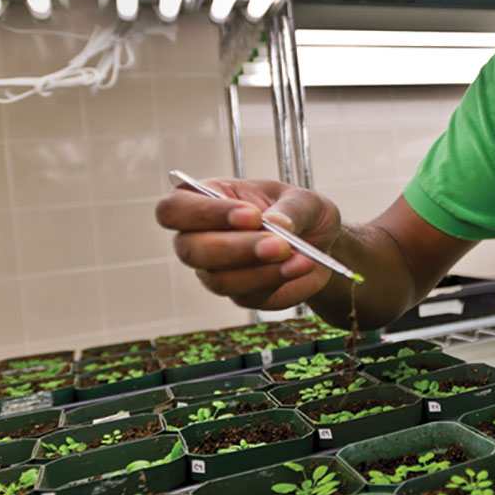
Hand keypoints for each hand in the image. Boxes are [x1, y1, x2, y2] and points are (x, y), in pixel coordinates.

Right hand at [155, 178, 343, 310]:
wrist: (320, 243)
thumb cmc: (300, 212)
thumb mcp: (304, 199)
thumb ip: (291, 209)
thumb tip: (276, 223)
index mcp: (204, 199)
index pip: (174, 209)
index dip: (205, 214)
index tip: (251, 216)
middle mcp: (199, 237)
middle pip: (190, 249)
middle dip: (236, 248)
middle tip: (279, 244)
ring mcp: (215, 270)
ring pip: (218, 279)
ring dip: (260, 270)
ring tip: (298, 257)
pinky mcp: (239, 294)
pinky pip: (247, 295)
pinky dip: (276, 280)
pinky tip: (300, 266)